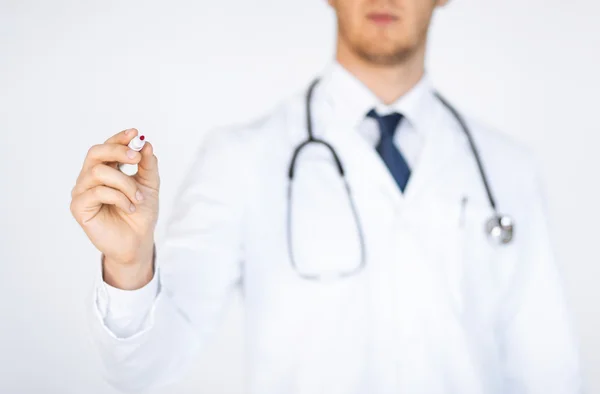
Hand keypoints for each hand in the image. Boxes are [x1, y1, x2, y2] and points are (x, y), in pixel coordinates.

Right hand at [70, 128, 159, 266]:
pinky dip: (119, 198)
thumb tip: (146, 144)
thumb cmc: (141, 213)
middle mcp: (90, 178)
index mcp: (106, 170)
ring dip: (124, 183)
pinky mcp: (79, 207)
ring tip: (138, 198)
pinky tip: (129, 207)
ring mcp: (82, 192)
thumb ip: (148, 165)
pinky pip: (98, 192)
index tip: (135, 133)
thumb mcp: (150, 185)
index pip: (107, 147)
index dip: (119, 138)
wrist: (138, 241)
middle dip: (117, 151)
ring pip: (99, 172)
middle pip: (95, 152)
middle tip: (136, 158)